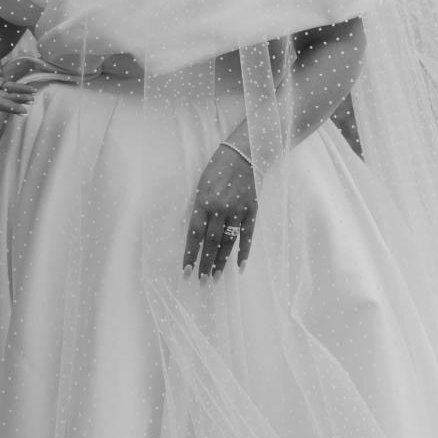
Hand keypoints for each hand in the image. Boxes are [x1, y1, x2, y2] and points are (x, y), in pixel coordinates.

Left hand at [183, 143, 257, 281]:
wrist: (243, 155)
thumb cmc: (217, 169)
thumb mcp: (201, 186)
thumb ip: (199, 210)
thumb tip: (196, 235)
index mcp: (203, 202)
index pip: (195, 235)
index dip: (190, 255)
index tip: (186, 271)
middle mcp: (220, 208)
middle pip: (211, 243)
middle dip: (206, 264)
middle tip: (202, 282)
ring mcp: (237, 211)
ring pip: (228, 242)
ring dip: (222, 262)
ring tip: (216, 278)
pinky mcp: (252, 211)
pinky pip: (248, 236)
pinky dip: (244, 252)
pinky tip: (241, 267)